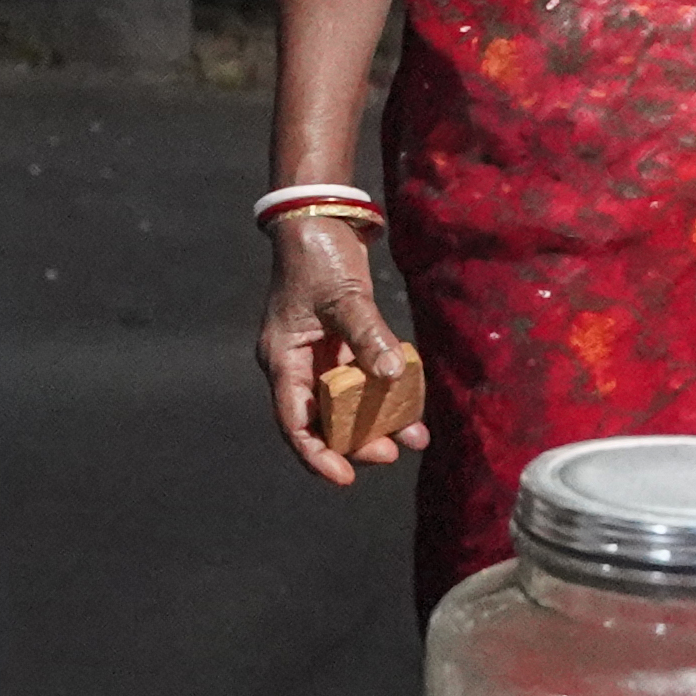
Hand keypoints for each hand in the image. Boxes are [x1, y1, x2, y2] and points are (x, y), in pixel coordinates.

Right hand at [257, 208, 427, 488]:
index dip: (316, 455)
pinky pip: (363, 379)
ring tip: (410, 436)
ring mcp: (319, 355)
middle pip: (322, 420)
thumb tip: (391, 375)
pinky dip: (385, 392)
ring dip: (376, 421)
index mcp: (283, 358)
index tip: (345, 477)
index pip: (294, 421)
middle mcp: (298, 364)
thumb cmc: (319, 255)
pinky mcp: (341, 343)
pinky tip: (413, 405)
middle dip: (356, 442)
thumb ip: (368, 336)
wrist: (322, 218)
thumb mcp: (344, 297)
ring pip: (346, 404)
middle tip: (391, 452)